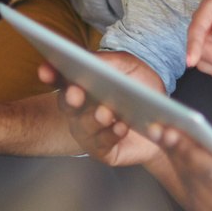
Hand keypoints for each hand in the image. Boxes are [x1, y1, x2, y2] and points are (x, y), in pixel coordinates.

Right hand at [44, 53, 165, 168]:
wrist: (166, 117)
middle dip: (71, 98)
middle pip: (67, 104)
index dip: (50, 74)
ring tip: (105, 112)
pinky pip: (101, 145)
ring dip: (93, 119)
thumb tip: (90, 60)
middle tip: (76, 94)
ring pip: (83, 127)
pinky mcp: (102, 150)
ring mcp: (88, 131)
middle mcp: (79, 109)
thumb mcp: (129, 66)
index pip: (60, 78)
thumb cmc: (141, 88)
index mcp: (81, 84)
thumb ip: (108, 62)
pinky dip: (110, 135)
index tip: (45, 70)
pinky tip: (121, 127)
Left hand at [155, 126, 211, 210]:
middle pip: (196, 186)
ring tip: (166, 145)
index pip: (210, 173)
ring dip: (179, 171)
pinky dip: (191, 190)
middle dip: (175, 155)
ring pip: (195, 201)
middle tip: (156, 129)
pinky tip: (185, 171)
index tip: (167, 129)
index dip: (186, 149)